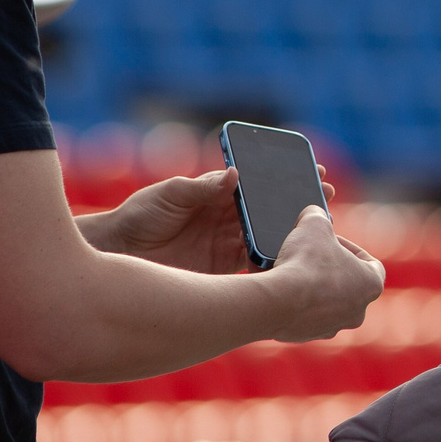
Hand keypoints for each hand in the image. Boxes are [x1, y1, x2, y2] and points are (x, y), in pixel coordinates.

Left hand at [91, 166, 338, 273]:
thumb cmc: (137, 217)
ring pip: (267, 236)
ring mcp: (225, 245)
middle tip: (325, 194)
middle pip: (269, 209)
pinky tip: (292, 260)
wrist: (115, 254)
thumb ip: (201, 188)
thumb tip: (233, 175)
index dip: (283, 178)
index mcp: (216, 195)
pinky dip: (273, 263)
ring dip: (290, 231)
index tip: (309, 169)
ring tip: (317, 226)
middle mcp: (225, 219)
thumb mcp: (168, 195)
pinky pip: (254, 267)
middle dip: (296, 202)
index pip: (257, 184)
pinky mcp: (221, 271)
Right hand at [261, 207, 383, 340]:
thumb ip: (318, 215)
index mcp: (372, 284)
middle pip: (346, 283)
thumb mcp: (314, 224)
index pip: (369, 262)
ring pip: (325, 302)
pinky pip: (303, 315)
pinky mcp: (307, 336)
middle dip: (328, 267)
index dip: (349, 247)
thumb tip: (313, 213)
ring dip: (312, 286)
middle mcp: (358, 311)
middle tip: (310, 253)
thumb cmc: (305, 262)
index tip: (331, 240)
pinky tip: (280, 287)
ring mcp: (333, 327)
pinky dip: (294, 302)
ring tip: (291, 269)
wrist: (278, 301)